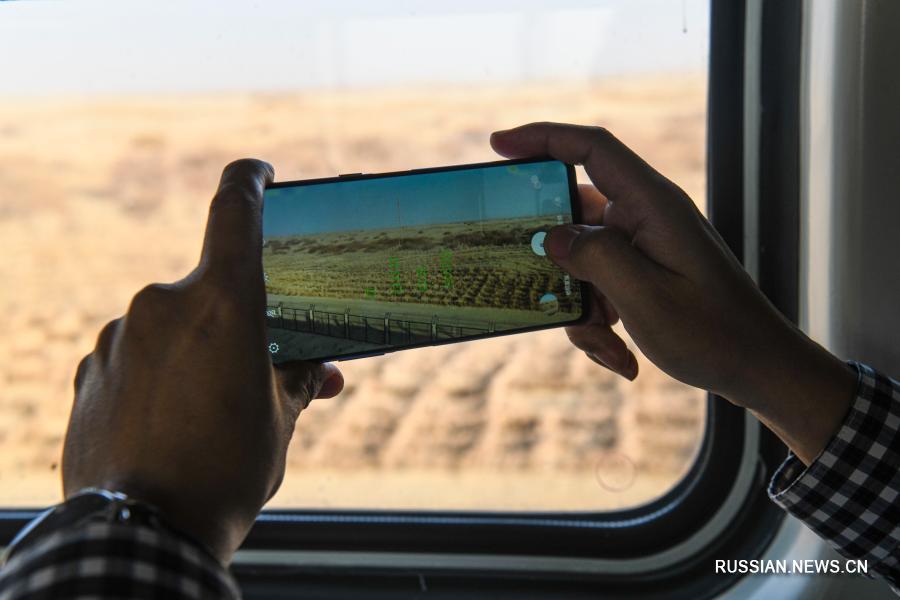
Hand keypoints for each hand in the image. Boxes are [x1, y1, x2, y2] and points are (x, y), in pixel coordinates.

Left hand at [62, 159, 343, 562]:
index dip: (250, 179)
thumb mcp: (281, 420)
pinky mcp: (90, 369)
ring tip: (213, 408)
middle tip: (262, 363)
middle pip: (212, 287)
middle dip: (240, 319)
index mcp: (223, 302)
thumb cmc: (226, 471)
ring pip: (173, 324)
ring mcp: (119, 335)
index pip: (234, 208)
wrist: (144, 533)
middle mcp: (164, 304)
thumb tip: (318, 370)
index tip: (260, 173)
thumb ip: (297, 377)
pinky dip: (159, 373)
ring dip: (198, 350)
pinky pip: (136, 354)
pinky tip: (172, 420)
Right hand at [491, 123, 855, 463]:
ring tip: (608, 347)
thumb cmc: (713, 333)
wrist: (757, 368)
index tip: (498, 145)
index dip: (543, 138)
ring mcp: (642, 247)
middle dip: (555, 265)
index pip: (592, 148)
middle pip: (573, 216)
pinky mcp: (641, 274)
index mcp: (652, 206)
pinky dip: (597, 322)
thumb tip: (551, 237)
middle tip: (539, 293)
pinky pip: (597, 286)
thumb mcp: (646, 298)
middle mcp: (644, 218)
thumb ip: (595, 258)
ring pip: (580, 262)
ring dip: (580, 308)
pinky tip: (621, 358)